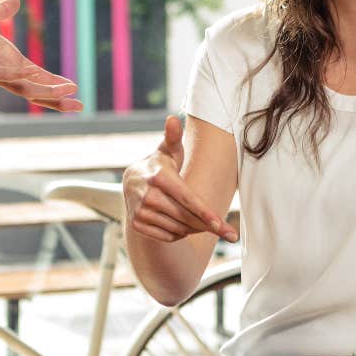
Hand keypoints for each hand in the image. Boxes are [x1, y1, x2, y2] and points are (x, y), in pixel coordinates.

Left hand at [0, 0, 81, 111]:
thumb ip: (1, 12)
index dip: (55, 82)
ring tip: (69, 92)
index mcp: (8, 61)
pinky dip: (24, 79)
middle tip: (80, 105)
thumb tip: (16, 2)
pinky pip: (7, 78)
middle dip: (58, 97)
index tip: (74, 87)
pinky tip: (40, 80)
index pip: (37, 77)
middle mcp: (4, 71)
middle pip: (36, 91)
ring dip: (48, 91)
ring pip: (26, 89)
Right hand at [121, 116, 236, 243]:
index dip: (207, 214)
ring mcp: (140, 211)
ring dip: (193, 228)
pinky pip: (168, 236)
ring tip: (196, 219)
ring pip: (179, 229)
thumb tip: (173, 119)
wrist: (131, 182)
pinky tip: (180, 223)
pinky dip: (179, 233)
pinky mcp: (136, 224)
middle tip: (223, 229)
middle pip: (186, 217)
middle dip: (207, 225)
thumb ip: (173, 137)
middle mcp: (147, 195)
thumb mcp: (168, 151)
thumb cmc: (159, 165)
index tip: (224, 229)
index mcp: (159, 176)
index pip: (188, 199)